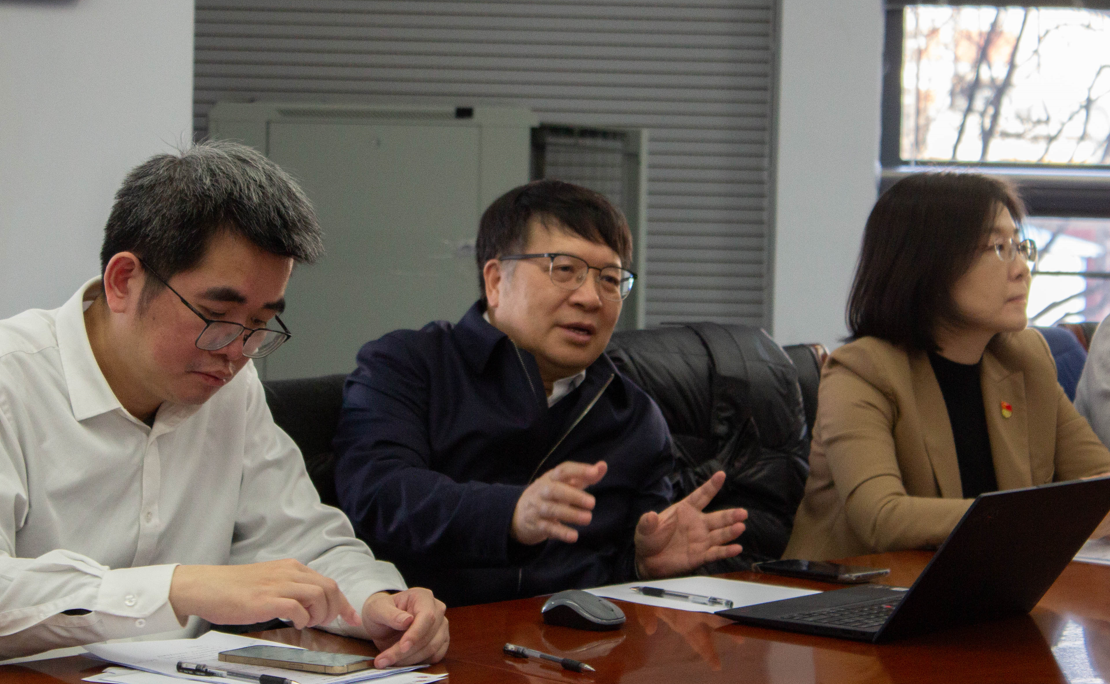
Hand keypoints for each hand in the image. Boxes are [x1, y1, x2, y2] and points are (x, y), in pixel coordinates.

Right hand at [169, 560, 360, 629]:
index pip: (328, 583)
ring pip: (318, 595)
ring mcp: (277, 585)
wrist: (206, 586)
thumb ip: (291, 588)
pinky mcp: (266, 599)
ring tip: (308, 623)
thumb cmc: (235, 589)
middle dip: (335, 609)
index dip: (343, 602)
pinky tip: (295, 623)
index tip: (352, 617)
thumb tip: (311, 606)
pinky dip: (302, 618)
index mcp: (291, 568)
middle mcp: (288, 572)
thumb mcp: (270, 581)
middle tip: (325, 624)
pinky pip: (297, 608)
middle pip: (329, 588)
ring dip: (320, 614)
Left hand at [361, 588, 448, 667]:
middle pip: (428, 635)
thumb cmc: (381, 611)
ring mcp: (441, 626)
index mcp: (422, 596)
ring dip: (409, 659)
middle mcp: (437, 609)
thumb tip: (407, 620)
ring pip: (432, 648)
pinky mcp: (441, 641)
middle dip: (406, 652)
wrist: (383, 622)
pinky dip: (417, 662)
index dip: (415, 634)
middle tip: (383, 660)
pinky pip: (435, 656)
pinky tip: (401, 661)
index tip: (402, 647)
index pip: (426, 616)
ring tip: (387, 661)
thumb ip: (390, 614)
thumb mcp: (377, 609)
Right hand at [511, 461, 607, 544]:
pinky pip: (548, 528)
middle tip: (592, 503)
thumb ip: (584, 476)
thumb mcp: (564, 484)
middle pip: (555, 490)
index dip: (579, 470)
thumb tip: (603, 466)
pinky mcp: (537, 526)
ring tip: (588, 518)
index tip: (594, 472)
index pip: (563, 470)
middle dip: (574, 495)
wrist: (518, 514)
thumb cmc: (550, 495)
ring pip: (552, 510)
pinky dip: (561, 532)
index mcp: (551, 478)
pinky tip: (574, 536)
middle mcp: (543, 491)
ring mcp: (538, 508)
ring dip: (571, 514)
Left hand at [633, 471, 747, 578]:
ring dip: (731, 531)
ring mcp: (701, 539)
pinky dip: (726, 551)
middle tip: (742, 513)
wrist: (647, 561)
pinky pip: (716, 552)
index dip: (711, 486)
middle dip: (730, 515)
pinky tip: (736, 548)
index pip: (700, 496)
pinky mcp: (701, 555)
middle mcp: (697, 523)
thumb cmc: (648, 539)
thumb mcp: (644, 528)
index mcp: (685, 511)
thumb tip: (650, 515)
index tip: (721, 475)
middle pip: (717, 517)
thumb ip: (648, 522)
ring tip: (740, 527)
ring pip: (720, 534)